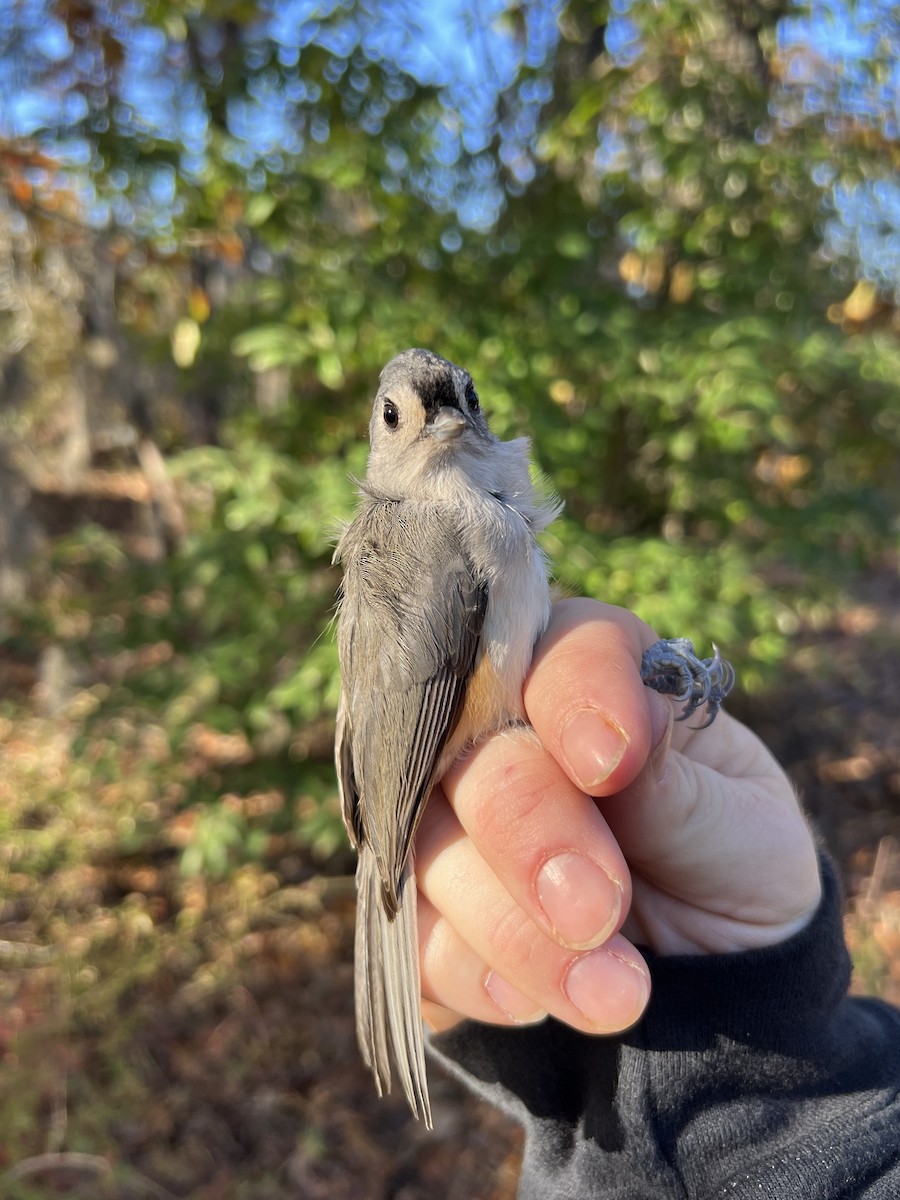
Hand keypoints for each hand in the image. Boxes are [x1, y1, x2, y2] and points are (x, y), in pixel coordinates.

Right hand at [414, 598, 821, 1035]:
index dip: (576, 698)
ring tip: (612, 993)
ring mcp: (447, 817)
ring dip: (514, 929)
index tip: (611, 765)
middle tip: (597, 911)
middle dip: (530, 831)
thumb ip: (674, 780)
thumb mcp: (742, 821)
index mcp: (592, 680)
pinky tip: (531, 1006)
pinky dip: (472, 975)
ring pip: (428, 847)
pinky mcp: (423, 906)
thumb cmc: (730, 862)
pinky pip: (410, 935)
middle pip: (472, 749)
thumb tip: (605, 750)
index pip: (562, 652)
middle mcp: (501, 732)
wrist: (711, 974)